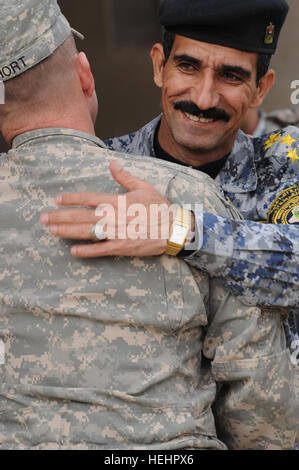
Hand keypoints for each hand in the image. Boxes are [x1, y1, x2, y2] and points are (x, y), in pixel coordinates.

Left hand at [40, 161, 172, 257]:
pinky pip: (101, 249)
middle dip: (61, 216)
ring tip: (51, 230)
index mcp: (117, 200)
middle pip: (82, 215)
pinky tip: (73, 251)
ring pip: (87, 231)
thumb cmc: (159, 207)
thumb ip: (125, 177)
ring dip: (67, 231)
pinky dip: (87, 250)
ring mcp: (117, 232)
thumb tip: (112, 164)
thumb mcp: (144, 187)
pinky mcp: (122, 246)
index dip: (71, 198)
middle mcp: (114, 216)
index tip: (57, 199)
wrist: (174, 228)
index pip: (89, 197)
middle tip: (43, 218)